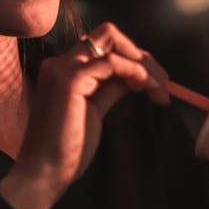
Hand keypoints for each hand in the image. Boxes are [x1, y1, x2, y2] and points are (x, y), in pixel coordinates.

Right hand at [0, 23, 168, 208]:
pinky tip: (145, 88)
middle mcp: (60, 63)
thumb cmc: (66, 150)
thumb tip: (133, 77)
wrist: (44, 173)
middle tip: (164, 82)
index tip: (154, 83)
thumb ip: (110, 90)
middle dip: (140, 54)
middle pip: (108, 34)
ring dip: (144, 64)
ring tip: (160, 90)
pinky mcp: (70, 80)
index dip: (132, 59)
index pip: (103, 47)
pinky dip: (134, 71)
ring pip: (111, 41)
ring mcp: (63, 69)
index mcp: (63, 70)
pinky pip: (111, 62)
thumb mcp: (94, 112)